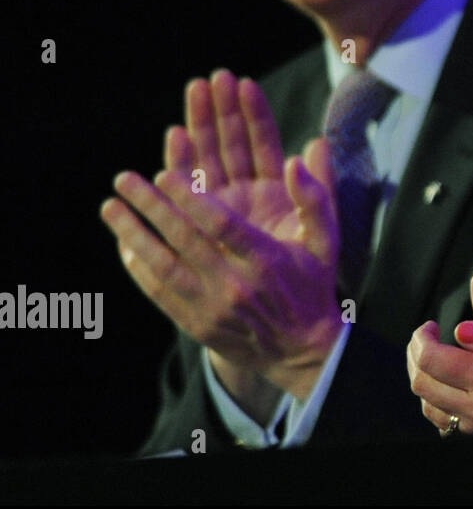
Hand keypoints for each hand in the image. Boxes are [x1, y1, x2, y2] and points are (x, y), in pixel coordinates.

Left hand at [100, 70, 342, 410]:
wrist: (300, 350)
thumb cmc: (312, 285)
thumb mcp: (326, 241)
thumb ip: (315, 198)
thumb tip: (295, 159)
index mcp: (267, 261)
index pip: (222, 226)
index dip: (191, 198)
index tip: (165, 173)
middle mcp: (236, 286)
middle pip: (184, 241)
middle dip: (151, 206)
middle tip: (124, 179)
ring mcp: (212, 308)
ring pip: (163, 267)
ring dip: (133, 234)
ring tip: (110, 207)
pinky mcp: (195, 324)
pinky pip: (159, 292)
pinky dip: (138, 267)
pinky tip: (123, 244)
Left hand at [407, 311, 472, 469]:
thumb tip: (460, 330)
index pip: (432, 360)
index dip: (422, 337)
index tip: (431, 324)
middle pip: (423, 387)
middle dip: (416, 357)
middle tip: (428, 337)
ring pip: (432, 412)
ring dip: (427, 383)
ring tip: (439, 361)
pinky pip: (454, 428)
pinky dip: (445, 405)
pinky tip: (461, 389)